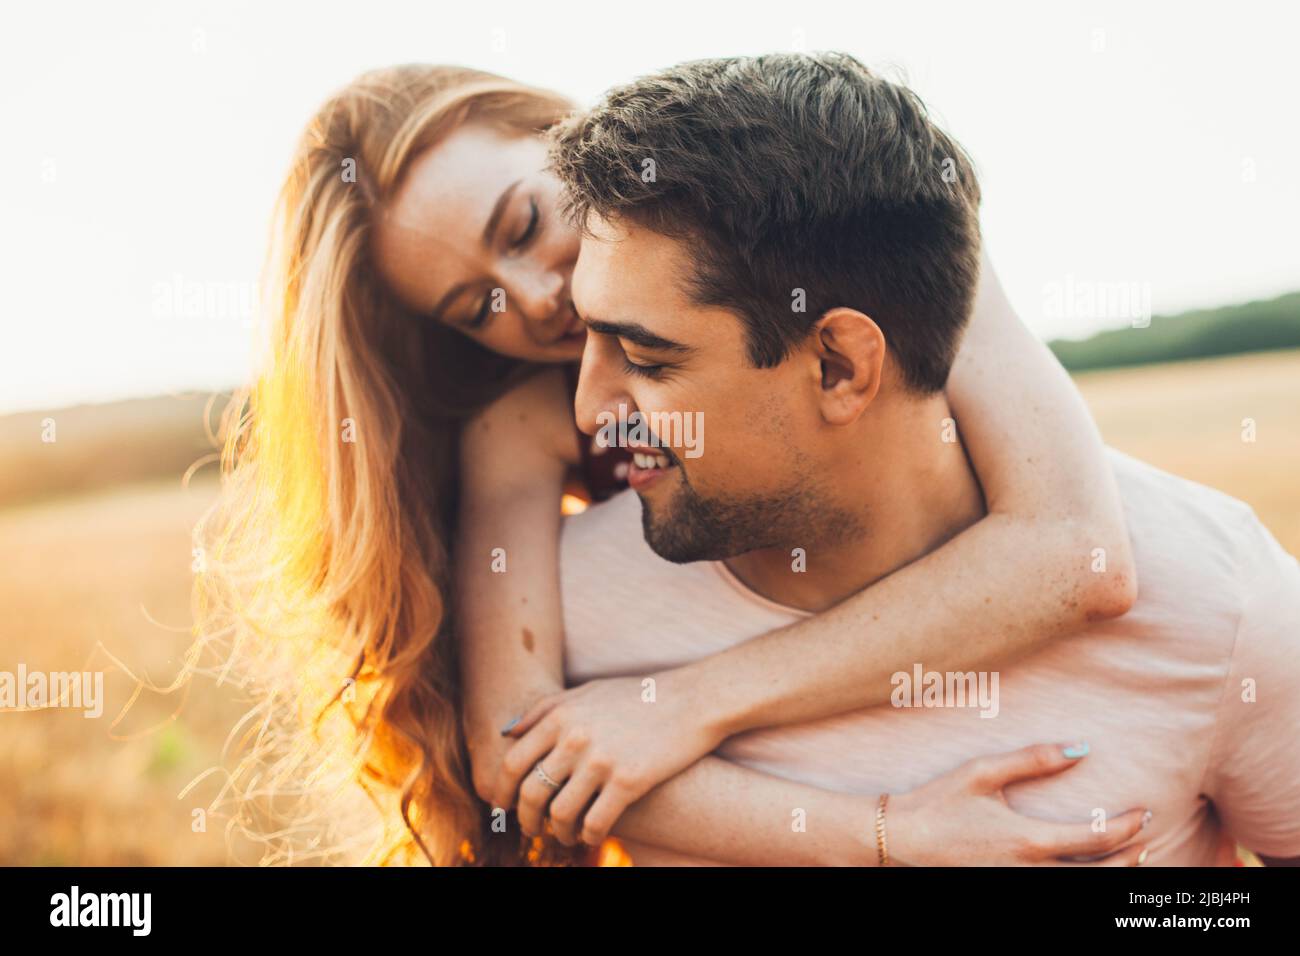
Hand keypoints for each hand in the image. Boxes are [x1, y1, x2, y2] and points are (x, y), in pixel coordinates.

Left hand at [494, 672, 724, 845]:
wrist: (693, 700)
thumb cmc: (638, 696)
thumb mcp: (587, 692)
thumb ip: (545, 709)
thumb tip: (508, 733)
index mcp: (561, 715)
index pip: (513, 763)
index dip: (502, 792)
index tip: (504, 807)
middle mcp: (575, 737)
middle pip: (531, 792)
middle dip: (526, 819)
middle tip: (531, 829)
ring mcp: (601, 760)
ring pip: (561, 814)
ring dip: (558, 832)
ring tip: (565, 835)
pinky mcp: (629, 781)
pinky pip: (595, 823)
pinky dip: (588, 836)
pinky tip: (591, 835)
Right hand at [883, 742, 1151, 865]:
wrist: (901, 840)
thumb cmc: (940, 801)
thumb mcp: (983, 771)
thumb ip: (1033, 759)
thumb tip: (1080, 748)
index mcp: (1028, 840)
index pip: (1098, 838)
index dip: (1129, 825)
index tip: (1144, 811)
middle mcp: (1030, 871)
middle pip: (1099, 874)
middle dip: (1131, 858)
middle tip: (1147, 838)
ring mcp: (1019, 885)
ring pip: (1080, 889)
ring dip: (1110, 875)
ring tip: (1130, 858)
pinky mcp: (1007, 888)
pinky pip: (1055, 890)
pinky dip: (1079, 880)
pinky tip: (1086, 868)